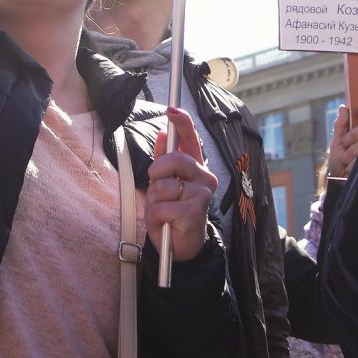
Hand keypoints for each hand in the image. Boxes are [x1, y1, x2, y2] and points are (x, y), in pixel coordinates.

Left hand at [147, 107, 217, 264]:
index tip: (172, 109)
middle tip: (156, 186)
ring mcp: (202, 194)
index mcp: (195, 168)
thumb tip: (163, 133)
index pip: (191, 140)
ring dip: (154, 201)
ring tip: (163, 212)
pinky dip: (156, 217)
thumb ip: (163, 161)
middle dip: (157, 172)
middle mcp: (204, 178)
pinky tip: (166, 224)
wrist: (180, 247)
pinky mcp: (194, 212)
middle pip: (175, 159)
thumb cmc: (172, 214)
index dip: (182, 123)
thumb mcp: (163, 185)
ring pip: (163, 186)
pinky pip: (162, 207)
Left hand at [326, 101, 357, 178]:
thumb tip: (343, 107)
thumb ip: (341, 125)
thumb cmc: (339, 161)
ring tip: (345, 159)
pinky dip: (354, 161)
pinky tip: (350, 166)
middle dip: (354, 134)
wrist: (340, 182)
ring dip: (352, 151)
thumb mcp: (337, 142)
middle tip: (345, 142)